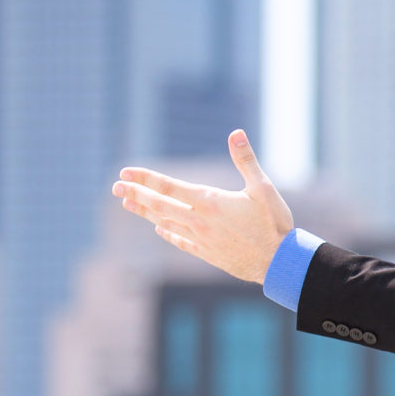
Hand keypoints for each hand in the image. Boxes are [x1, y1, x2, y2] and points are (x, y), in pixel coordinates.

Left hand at [112, 130, 293, 283]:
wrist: (279, 262)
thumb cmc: (274, 223)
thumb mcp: (263, 188)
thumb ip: (246, 161)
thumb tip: (235, 133)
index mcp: (210, 201)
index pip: (169, 187)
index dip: (146, 178)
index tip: (126, 172)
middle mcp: (199, 220)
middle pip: (160, 205)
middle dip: (136, 194)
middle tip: (115, 186)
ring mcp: (201, 239)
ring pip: (166, 222)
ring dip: (145, 212)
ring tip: (127, 203)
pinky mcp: (207, 254)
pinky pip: (181, 242)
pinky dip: (167, 233)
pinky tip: (159, 229)